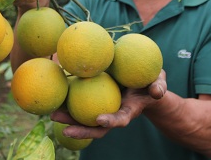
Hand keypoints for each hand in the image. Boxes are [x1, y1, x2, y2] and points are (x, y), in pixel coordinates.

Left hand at [50, 70, 166, 139]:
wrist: (144, 83)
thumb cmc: (152, 82)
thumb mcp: (159, 82)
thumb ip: (159, 86)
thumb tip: (158, 91)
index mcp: (129, 110)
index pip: (120, 119)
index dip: (110, 120)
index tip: (99, 119)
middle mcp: (113, 113)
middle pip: (96, 127)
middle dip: (80, 129)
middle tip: (63, 127)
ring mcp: (103, 109)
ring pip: (84, 118)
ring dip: (68, 118)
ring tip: (51, 115)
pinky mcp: (96, 100)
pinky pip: (80, 102)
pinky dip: (68, 102)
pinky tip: (56, 95)